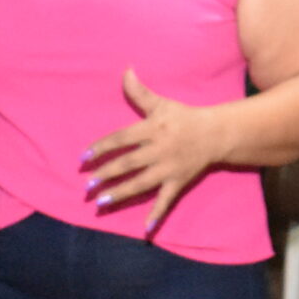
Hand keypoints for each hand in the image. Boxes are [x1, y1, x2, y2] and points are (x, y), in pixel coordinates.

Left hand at [86, 69, 224, 228]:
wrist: (215, 133)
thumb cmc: (184, 117)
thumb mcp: (161, 103)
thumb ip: (139, 92)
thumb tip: (125, 71)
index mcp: (152, 129)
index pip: (120, 139)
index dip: (101, 147)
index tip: (83, 157)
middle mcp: (158, 150)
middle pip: (127, 163)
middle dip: (105, 174)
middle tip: (86, 185)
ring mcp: (168, 168)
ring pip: (141, 183)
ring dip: (121, 193)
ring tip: (101, 201)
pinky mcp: (178, 181)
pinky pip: (166, 199)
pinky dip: (156, 213)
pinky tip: (145, 228)